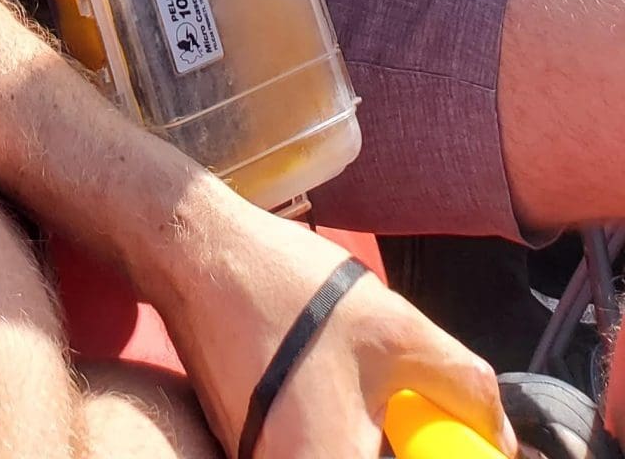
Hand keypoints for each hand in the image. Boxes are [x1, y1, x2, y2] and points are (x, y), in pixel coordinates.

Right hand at [148, 194, 515, 457]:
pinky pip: (316, 451)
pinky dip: (345, 435)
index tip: (469, 439)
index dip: (446, 453)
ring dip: (377, 439)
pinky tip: (346, 394)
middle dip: (412, 443)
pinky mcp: (248, 456)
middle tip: (427, 415)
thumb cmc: (290, 292)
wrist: (197, 258)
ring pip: (344, 456)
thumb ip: (462, 385)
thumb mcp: (396, 328)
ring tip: (382, 395)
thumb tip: (499, 434)